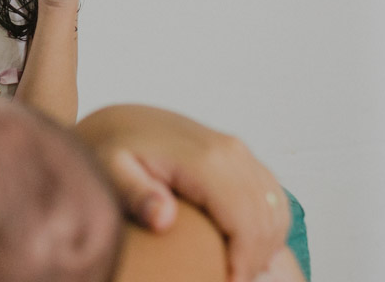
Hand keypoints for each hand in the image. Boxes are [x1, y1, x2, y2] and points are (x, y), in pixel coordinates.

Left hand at [78, 106, 290, 281]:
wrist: (119, 120)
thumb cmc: (111, 149)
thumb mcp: (109, 170)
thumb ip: (134, 194)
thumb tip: (164, 217)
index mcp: (206, 159)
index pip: (246, 223)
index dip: (243, 262)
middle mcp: (230, 151)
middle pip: (265, 220)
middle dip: (254, 260)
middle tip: (227, 281)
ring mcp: (237, 150)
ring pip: (275, 209)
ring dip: (265, 244)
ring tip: (235, 270)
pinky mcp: (239, 154)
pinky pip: (271, 195)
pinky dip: (267, 225)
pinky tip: (243, 248)